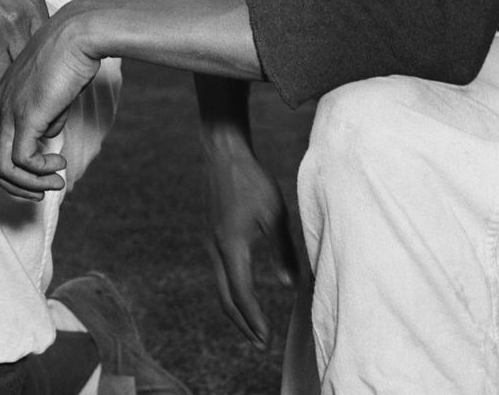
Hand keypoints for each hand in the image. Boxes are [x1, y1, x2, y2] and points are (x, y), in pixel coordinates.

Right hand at [0, 0, 46, 97]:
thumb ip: (30, 9)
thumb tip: (42, 36)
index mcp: (32, 4)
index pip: (49, 50)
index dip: (44, 69)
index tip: (37, 79)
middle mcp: (15, 20)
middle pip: (29, 69)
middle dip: (25, 86)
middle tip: (20, 96)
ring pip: (4, 80)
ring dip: (1, 91)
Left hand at [0, 5, 102, 200]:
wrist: (77, 35)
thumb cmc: (70, 58)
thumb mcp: (54, 94)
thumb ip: (46, 117)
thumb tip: (46, 138)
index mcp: (1, 98)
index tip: (0, 189)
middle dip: (10, 187)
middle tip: (37, 196)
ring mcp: (9, 111)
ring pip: (1, 167)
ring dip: (29, 185)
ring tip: (54, 184)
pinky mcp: (26, 115)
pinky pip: (21, 160)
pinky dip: (39, 172)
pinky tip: (59, 167)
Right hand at [201, 138, 299, 348]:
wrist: (223, 155)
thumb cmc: (253, 181)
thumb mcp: (275, 216)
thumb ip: (282, 252)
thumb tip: (290, 285)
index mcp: (231, 246)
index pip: (241, 294)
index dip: (255, 319)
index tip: (268, 339)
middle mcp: (214, 248)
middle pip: (225, 298)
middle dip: (243, 323)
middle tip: (261, 343)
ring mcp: (209, 241)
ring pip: (220, 285)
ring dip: (236, 309)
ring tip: (254, 325)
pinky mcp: (210, 234)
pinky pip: (219, 271)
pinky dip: (231, 290)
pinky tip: (242, 292)